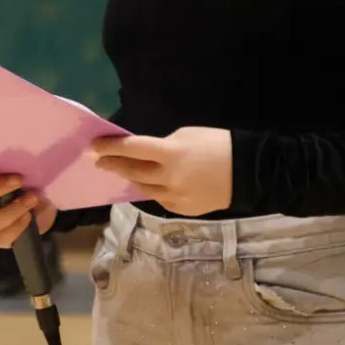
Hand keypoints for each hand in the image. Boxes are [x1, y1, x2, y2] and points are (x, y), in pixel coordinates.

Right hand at [0, 165, 56, 248]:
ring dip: (14, 210)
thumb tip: (26, 165)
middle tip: (19, 180)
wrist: (39, 210)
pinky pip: (2, 236)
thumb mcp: (24, 174)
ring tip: (32, 199)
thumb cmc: (26, 185)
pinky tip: (29, 217)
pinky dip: (18, 227)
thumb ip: (18, 169)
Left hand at [91, 127, 232, 215]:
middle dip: (113, 164)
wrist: (250, 172)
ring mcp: (176, 197)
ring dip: (130, 178)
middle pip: (132, 171)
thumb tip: (145, 154)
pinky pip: (160, 199)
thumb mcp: (187, 136)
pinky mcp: (184, 209)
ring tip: (121, 171)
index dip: (110, 147)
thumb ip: (163, 146)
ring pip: (143, 188)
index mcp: (171, 154)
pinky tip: (148, 184)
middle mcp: (169, 178)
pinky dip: (153, 190)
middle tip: (99, 160)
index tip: (95, 145)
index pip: (131, 149)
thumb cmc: (218, 145)